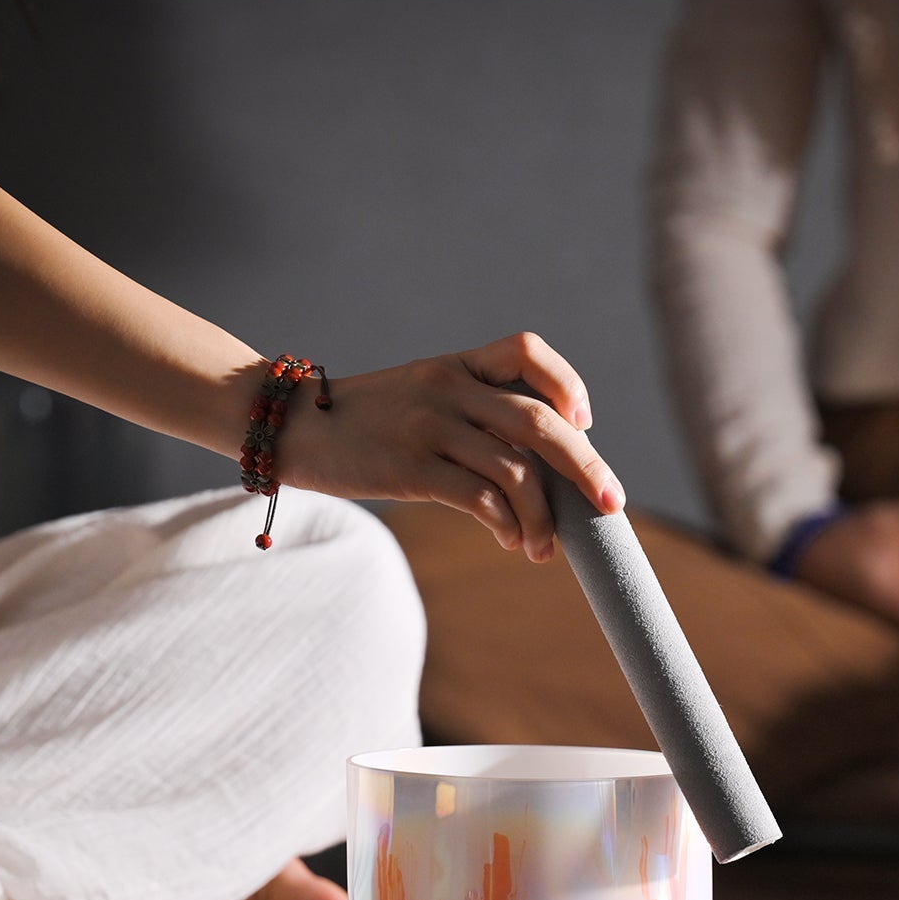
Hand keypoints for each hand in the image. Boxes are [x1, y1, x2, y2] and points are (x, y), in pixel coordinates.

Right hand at [275, 332, 624, 561]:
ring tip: (544, 548)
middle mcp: (448, 388)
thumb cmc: (363, 426)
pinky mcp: (409, 466)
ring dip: (543, 516)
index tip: (583, 422)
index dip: (566, 384)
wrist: (287, 429)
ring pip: (514, 469)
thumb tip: (536, 472)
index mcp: (455, 365)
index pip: (526, 351)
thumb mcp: (419, 398)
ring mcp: (428, 425)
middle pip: (539, 421)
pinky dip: (507, 523)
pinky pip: (478, 497)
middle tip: (611, 506)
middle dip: (585, 467)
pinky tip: (511, 541)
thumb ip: (472, 416)